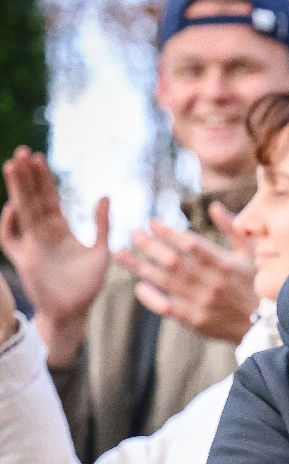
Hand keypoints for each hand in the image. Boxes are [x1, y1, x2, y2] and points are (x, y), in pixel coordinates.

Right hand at [0, 146, 109, 362]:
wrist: (75, 312)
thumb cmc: (87, 285)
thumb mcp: (101, 251)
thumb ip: (102, 224)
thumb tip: (104, 195)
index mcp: (60, 230)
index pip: (49, 198)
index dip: (43, 179)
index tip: (38, 157)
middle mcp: (43, 234)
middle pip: (32, 199)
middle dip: (26, 176)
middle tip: (21, 152)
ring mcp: (32, 245)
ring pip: (21, 212)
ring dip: (16, 190)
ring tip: (12, 167)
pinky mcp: (24, 261)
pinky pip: (11, 240)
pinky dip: (9, 224)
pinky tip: (13, 207)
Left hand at [114, 218, 255, 342]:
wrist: (266, 326)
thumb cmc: (258, 286)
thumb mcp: (252, 255)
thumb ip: (232, 231)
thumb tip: (214, 207)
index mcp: (225, 265)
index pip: (190, 244)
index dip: (168, 232)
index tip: (152, 223)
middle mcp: (211, 283)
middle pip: (172, 260)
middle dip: (149, 245)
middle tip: (133, 234)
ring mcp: (201, 303)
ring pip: (164, 281)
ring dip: (140, 266)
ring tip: (121, 254)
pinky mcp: (195, 320)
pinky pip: (166, 307)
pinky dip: (150, 296)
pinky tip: (140, 286)